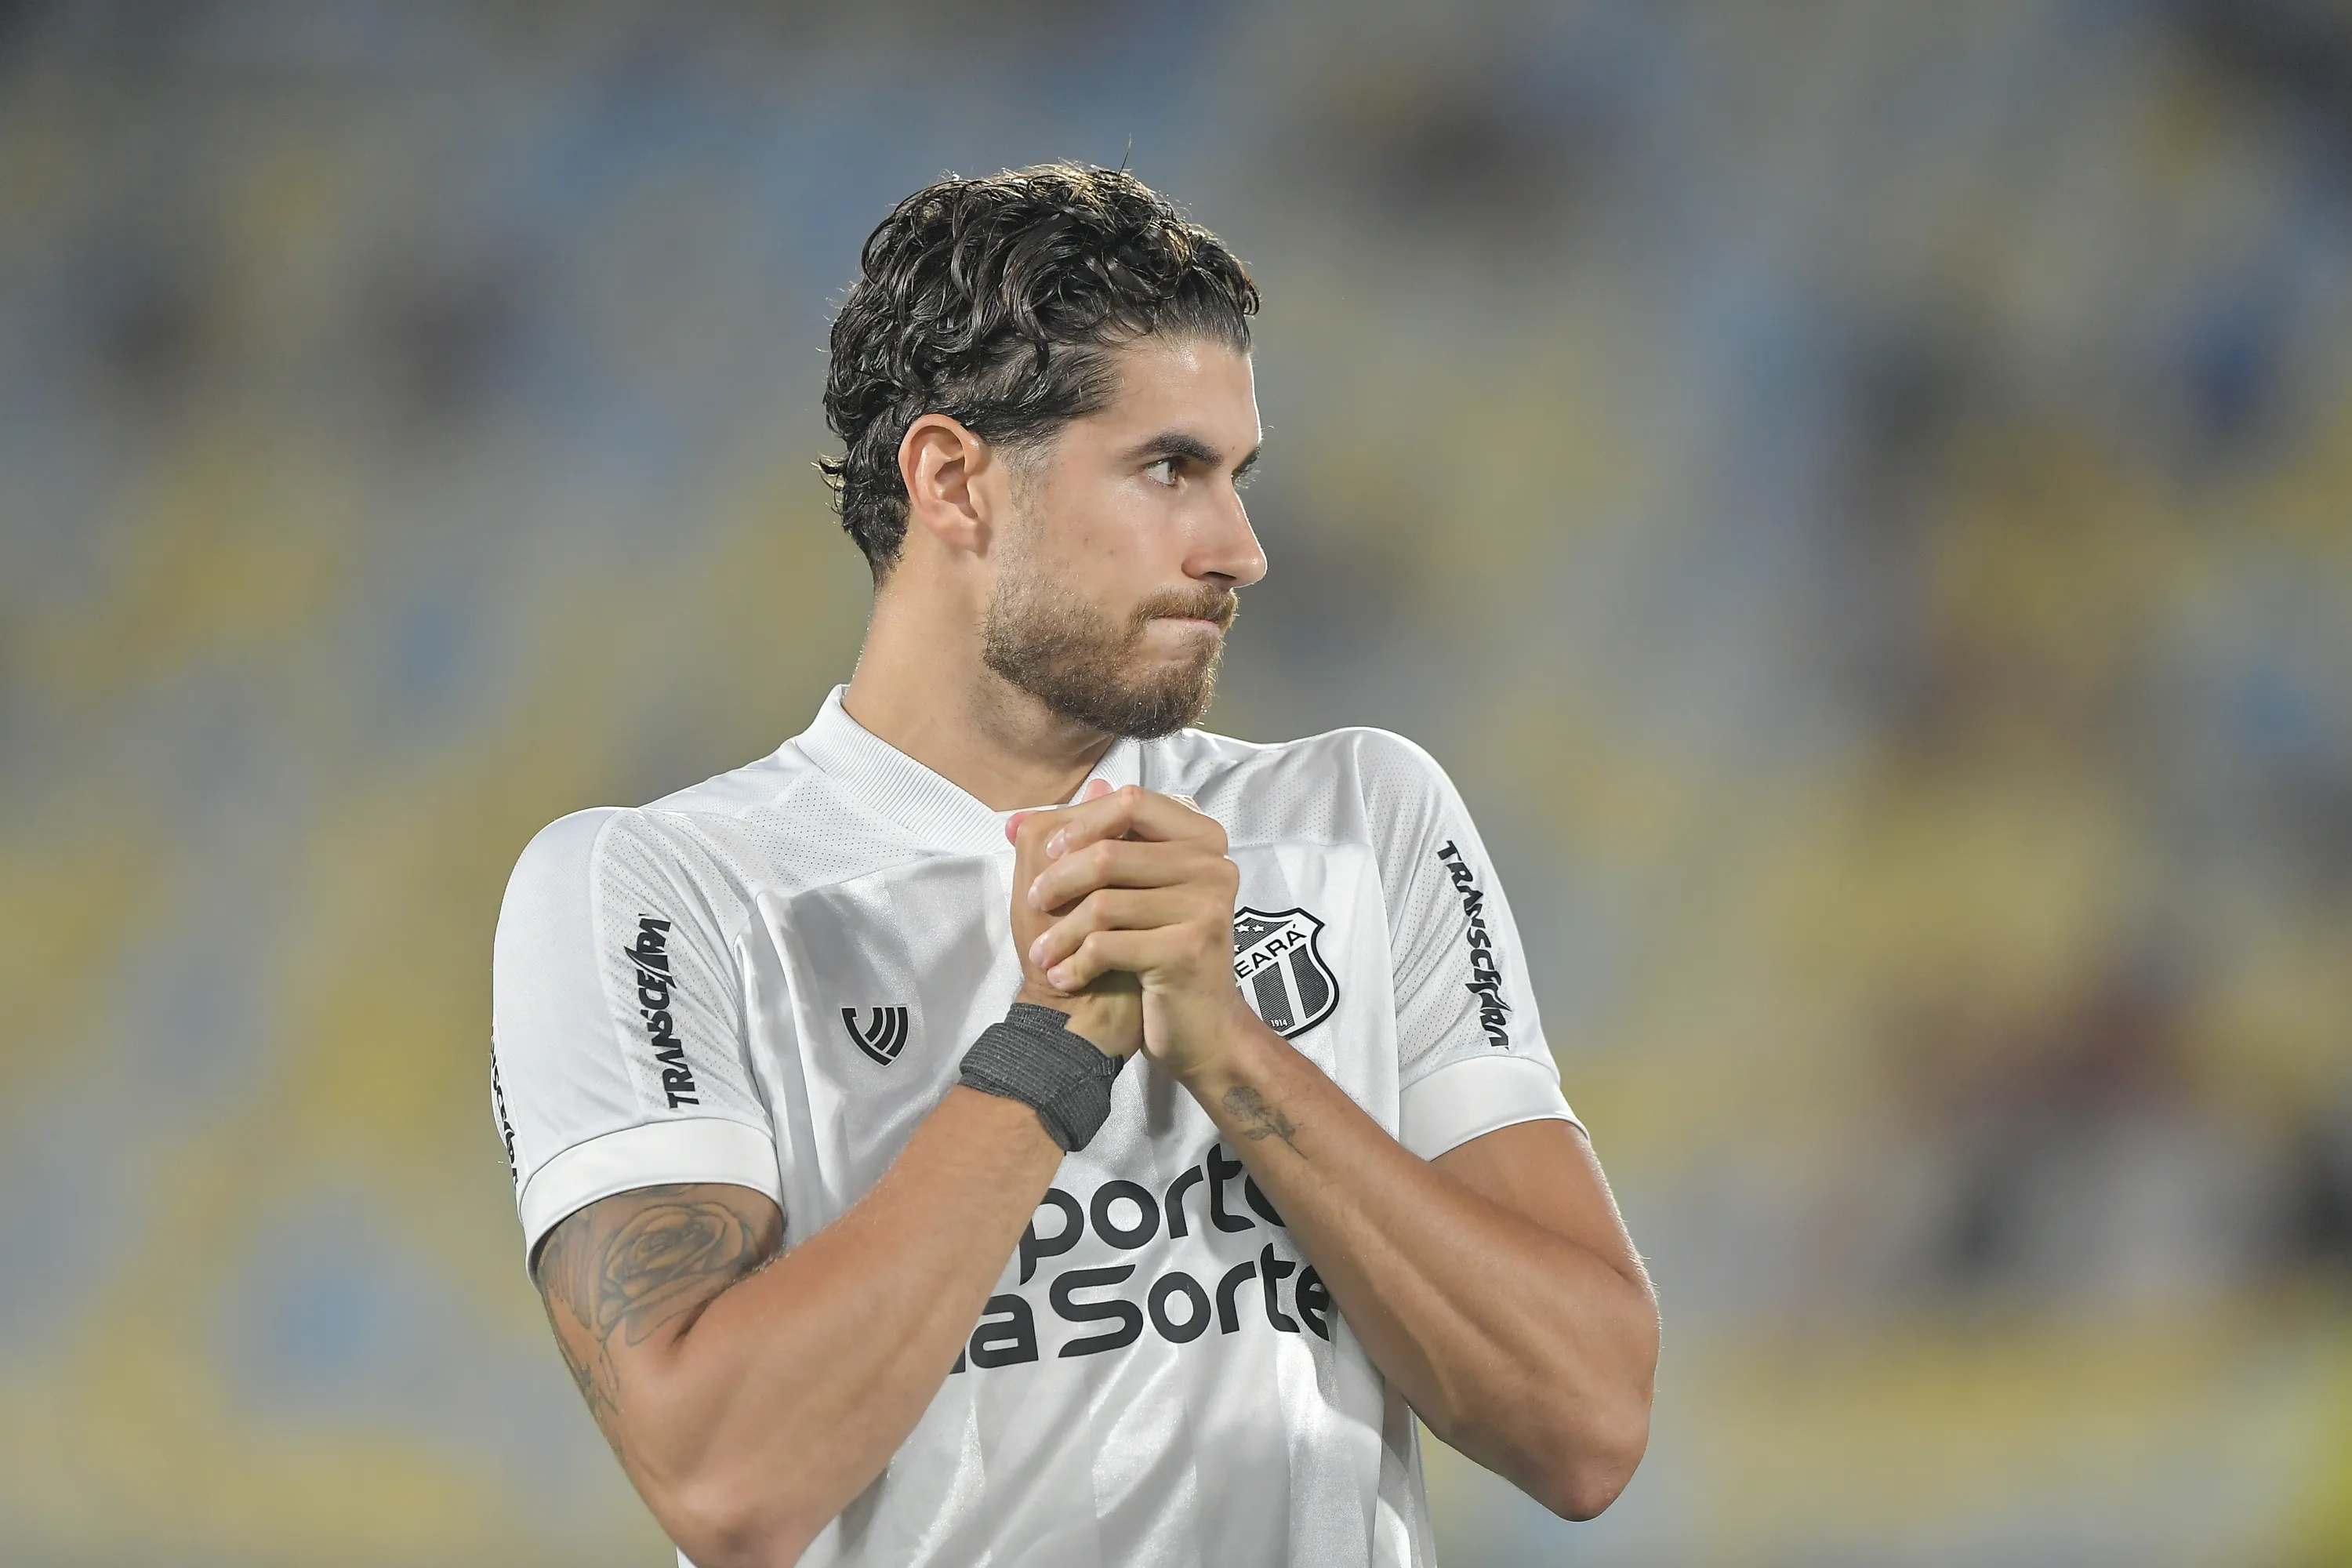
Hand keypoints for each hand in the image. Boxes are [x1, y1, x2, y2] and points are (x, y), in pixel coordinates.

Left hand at [1020, 784, 1255, 1081]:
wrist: (1198, 1029)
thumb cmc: (1153, 952)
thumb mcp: (1122, 893)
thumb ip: (1080, 850)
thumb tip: (1015, 819)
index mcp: (1202, 839)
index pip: (1133, 802)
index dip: (1082, 822)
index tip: (1049, 853)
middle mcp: (1213, 865)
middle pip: (1111, 852)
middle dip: (1059, 881)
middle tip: (1034, 905)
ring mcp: (1205, 907)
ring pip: (1103, 903)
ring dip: (1060, 933)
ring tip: (1044, 954)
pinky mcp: (1188, 950)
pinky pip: (1108, 945)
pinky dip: (1076, 963)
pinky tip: (1064, 976)